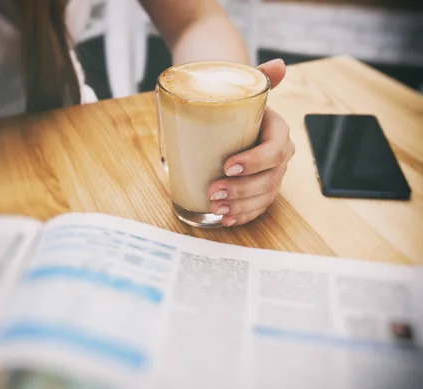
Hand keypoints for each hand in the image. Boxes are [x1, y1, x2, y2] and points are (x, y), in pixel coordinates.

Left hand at [208, 59, 293, 226]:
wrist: (229, 114)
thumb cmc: (235, 103)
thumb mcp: (244, 88)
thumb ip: (260, 76)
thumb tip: (279, 64)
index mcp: (279, 132)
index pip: (274, 150)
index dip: (254, 161)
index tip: (227, 165)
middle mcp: (279, 157)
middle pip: (268, 179)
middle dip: (241, 190)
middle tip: (213, 191)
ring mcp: (271, 175)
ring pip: (263, 197)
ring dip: (240, 207)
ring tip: (215, 208)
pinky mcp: (260, 189)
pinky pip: (257, 207)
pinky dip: (243, 216)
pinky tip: (226, 219)